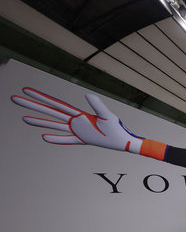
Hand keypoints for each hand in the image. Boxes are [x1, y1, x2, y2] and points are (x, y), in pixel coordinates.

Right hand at [11, 88, 144, 151]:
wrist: (123, 141)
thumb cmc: (117, 128)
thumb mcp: (107, 115)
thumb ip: (97, 105)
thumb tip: (87, 95)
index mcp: (79, 114)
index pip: (56, 105)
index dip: (42, 98)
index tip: (28, 91)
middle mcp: (75, 121)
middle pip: (50, 112)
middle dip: (33, 106)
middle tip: (16, 99)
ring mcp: (77, 131)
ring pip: (54, 125)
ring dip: (40, 121)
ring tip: (24, 118)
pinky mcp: (82, 140)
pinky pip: (66, 140)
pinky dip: (56, 139)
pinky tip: (44, 137)